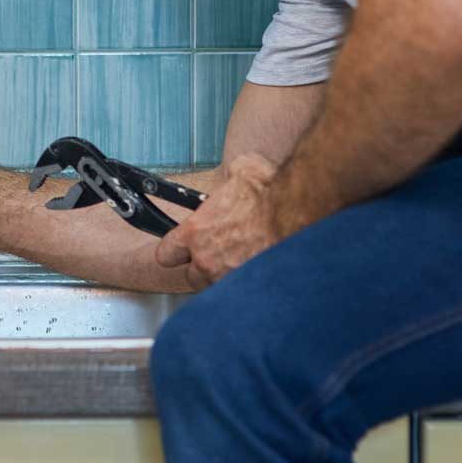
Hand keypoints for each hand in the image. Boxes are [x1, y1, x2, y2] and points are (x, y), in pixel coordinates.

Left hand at [154, 153, 280, 289]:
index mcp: (196, 232)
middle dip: (201, 267)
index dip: (174, 251)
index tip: (181, 248)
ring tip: (239, 263)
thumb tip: (234, 179)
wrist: (295, 210)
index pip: (166, 254)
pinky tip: (258, 271)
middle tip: (216, 254)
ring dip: (223, 277)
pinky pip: (241, 291)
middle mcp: (207, 259)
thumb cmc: (267, 190)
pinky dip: (247, 283)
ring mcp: (229, 276)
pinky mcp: (251, 285)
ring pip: (216, 287)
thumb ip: (227, 183)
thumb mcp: (239, 172)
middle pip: (190, 276)